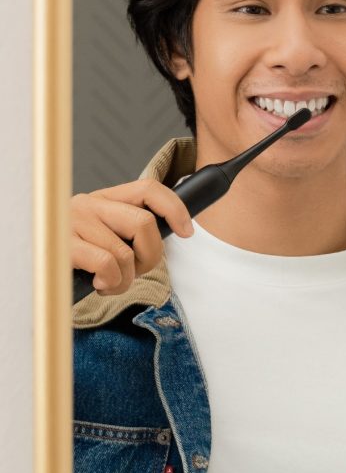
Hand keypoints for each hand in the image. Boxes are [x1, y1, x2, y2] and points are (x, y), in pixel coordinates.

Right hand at [70, 179, 193, 294]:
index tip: (186, 231)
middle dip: (151, 255)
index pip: (149, 188)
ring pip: (126, 252)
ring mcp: (73, 222)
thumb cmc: (75, 261)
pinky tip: (98, 283)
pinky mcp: (62, 245)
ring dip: (126, 278)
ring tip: (111, 283)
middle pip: (145, 223)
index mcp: (103, 199)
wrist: (33, 275)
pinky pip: (107, 264)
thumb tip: (173, 232)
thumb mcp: (105, 238)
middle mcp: (88, 204)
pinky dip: (110, 281)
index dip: (175, 208)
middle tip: (137, 271)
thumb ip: (130, 232)